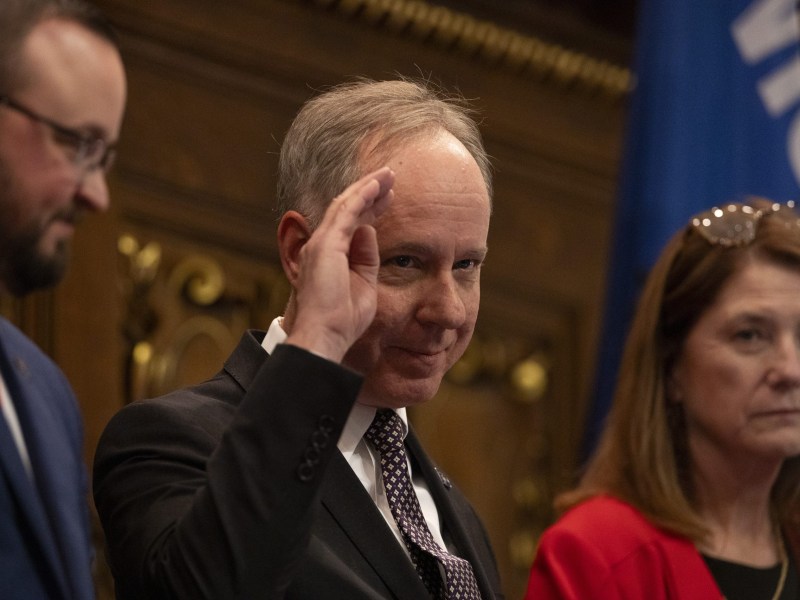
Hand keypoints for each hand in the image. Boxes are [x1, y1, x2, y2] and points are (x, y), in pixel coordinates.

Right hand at [285, 167, 393, 361]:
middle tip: (390, 177)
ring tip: (387, 174)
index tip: (388, 198)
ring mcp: (322, 242)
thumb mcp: (364, 285)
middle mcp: (323, 245)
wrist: (326, 334)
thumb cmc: (343, 319)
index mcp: (332, 256)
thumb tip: (370, 232)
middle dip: (370, 191)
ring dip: (368, 187)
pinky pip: (346, 211)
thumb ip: (366, 259)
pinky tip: (377, 185)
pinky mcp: (326, 243)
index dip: (371, 209)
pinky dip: (362, 195)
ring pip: (346, 204)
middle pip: (349, 209)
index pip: (353, 224)